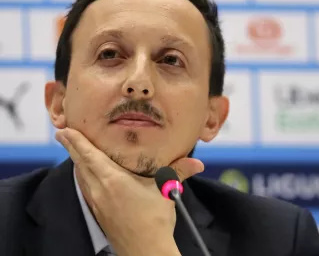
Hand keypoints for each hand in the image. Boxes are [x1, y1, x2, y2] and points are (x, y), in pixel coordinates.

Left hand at [55, 127, 203, 255]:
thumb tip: (198, 163)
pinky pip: (86, 189)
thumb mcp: (166, 190)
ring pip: (81, 177)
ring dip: (77, 162)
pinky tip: (87, 176)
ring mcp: (96, 203)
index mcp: (113, 180)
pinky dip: (83, 177)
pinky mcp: (99, 213)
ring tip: (74, 151)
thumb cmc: (154, 220)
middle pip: (80, 165)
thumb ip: (179, 172)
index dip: (76, 142)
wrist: (145, 251)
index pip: (89, 156)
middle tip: (64, 134)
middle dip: (72, 148)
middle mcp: (99, 190)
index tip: (65, 130)